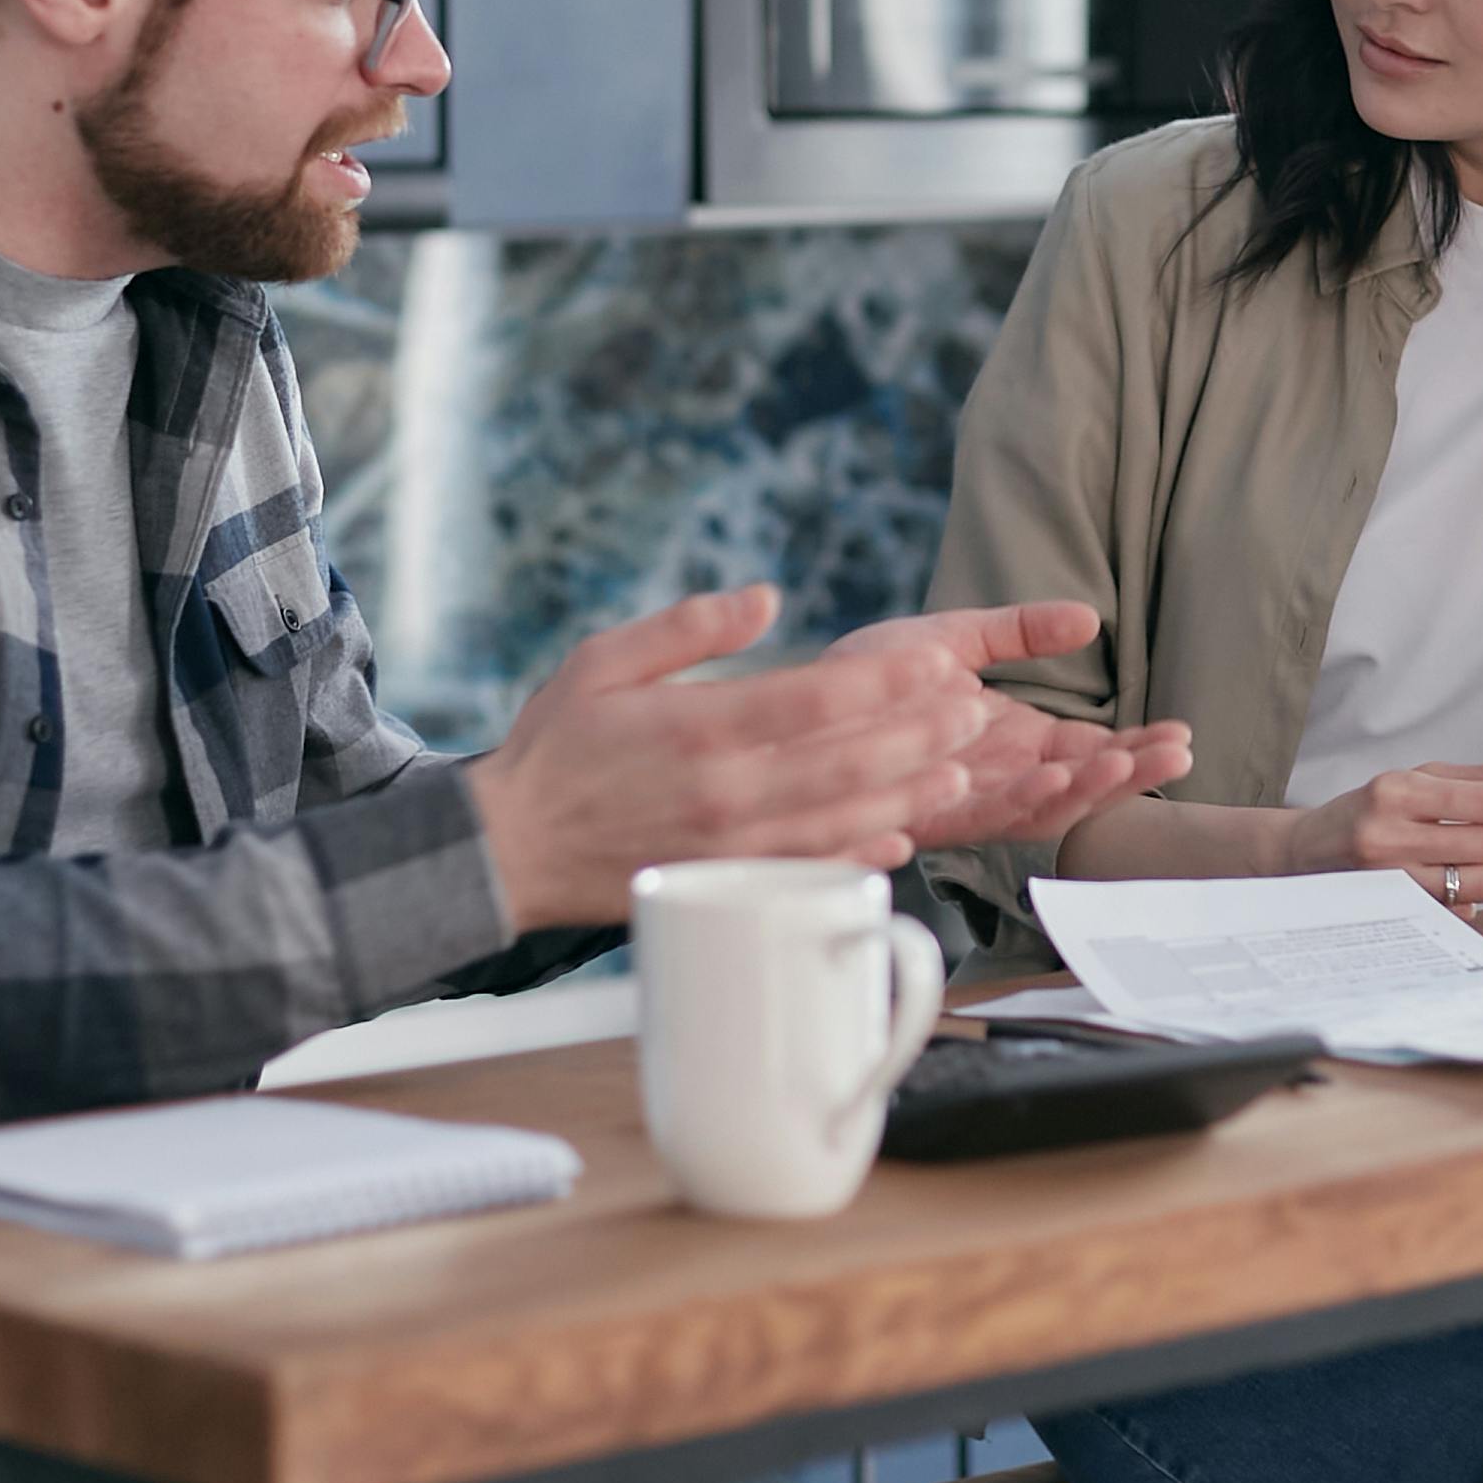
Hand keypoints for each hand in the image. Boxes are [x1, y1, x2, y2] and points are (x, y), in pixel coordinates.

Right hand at [467, 585, 987, 930]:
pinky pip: (806, 870)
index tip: (938, 662)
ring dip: (908, 794)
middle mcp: (723, 790)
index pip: (815, 699)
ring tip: (961, 770)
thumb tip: (765, 599)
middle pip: (846, 760)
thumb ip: (687, 628)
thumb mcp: (603, 660)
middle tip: (974, 711)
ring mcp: (728, 845)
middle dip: (920, 734)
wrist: (508, 847)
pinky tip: (901, 837)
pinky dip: (859, 855)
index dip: (887, 680)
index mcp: (699, 727)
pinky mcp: (723, 883)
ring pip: (840, 819)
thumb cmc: (556, 747)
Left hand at [826, 601, 1194, 848]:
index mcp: (1009, 742)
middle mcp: (990, 780)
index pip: (1088, 752)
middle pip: (1075, 788)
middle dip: (1125, 775)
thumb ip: (1021, 631)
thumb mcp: (956, 640)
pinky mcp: (917, 812)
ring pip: (1033, 808)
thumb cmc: (868, 675)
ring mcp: (957, 801)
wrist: (789, 699)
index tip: (1179, 733)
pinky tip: (1045, 777)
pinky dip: (1013, 799)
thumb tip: (1091, 619)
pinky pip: (973, 815)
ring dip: (1080, 789)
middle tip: (1173, 756)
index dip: (1134, 748)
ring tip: (1118, 764)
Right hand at [1278, 761, 1482, 917]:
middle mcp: (1390, 833)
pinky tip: (1437, 880)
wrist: (1302, 853)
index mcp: (1397, 789)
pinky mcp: (1396, 910)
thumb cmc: (1369, 811)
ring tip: (1460, 857)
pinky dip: (1465, 895)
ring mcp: (1391, 878)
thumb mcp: (1417, 780)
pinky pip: (1464, 909)